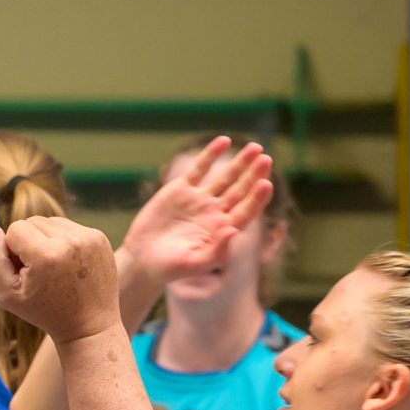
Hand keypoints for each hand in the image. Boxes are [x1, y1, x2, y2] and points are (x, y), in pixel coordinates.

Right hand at [0, 212, 119, 341]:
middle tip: (39, 271)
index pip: (15, 229)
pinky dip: (64, 241)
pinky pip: (70, 227)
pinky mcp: (100, 238)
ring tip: (53, 267)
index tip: (25, 272)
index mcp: (46, 255)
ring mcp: (89, 238)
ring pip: (51, 222)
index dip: (14, 251)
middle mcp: (70, 241)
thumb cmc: (45, 313)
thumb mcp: (7, 296)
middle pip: (33, 221)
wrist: (89, 326)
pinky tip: (68, 264)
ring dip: (46, 239)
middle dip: (30, 243)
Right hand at [123, 137, 271, 289]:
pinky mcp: (180, 189)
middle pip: (240, 191)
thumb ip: (217, 252)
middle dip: (253, 175)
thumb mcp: (194, 264)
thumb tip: (234, 231)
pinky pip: (199, 168)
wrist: (142, 259)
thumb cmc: (170, 268)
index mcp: (223, 231)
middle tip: (267, 159)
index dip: (257, 198)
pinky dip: (211, 155)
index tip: (266, 183)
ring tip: (255, 147)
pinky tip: (224, 141)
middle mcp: (215, 213)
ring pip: (225, 177)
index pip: (246, 211)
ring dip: (240, 163)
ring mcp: (199, 200)